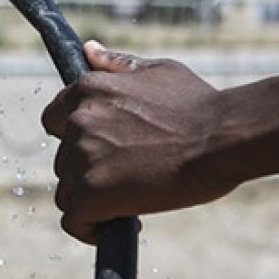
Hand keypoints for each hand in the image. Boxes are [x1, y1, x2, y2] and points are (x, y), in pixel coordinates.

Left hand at [41, 41, 230, 242]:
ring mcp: (82, 158)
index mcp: (88, 90)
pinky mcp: (91, 194)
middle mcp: (78, 121)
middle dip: (91, 172)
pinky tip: (118, 226)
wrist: (224, 137)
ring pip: (69, 193)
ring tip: (132, 202)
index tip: (101, 152)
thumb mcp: (158, 71)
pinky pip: (75, 221)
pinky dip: (91, 229)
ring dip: (94, 201)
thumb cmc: (199, 105)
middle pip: (65, 160)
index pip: (54, 120)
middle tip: (130, 179)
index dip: (75, 140)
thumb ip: (117, 65)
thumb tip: (89, 50)